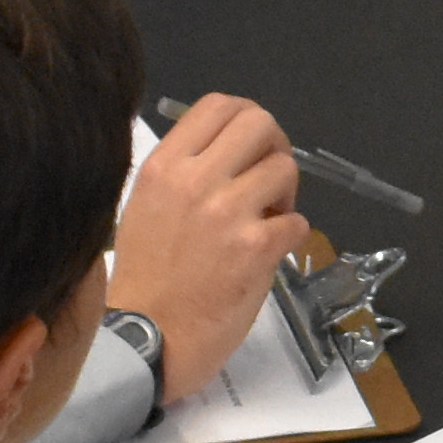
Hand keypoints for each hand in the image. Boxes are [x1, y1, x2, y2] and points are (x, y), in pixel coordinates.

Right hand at [107, 90, 304, 394]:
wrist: (148, 337)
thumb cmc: (145, 278)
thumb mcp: (145, 206)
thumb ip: (182, 172)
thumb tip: (228, 152)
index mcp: (163, 166)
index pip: (217, 105)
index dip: (247, 118)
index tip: (251, 147)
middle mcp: (194, 180)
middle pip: (259, 123)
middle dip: (275, 146)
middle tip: (269, 179)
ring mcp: (226, 213)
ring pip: (284, 168)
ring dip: (286, 194)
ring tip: (268, 219)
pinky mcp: (254, 249)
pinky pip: (297, 222)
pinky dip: (292, 234)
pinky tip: (272, 251)